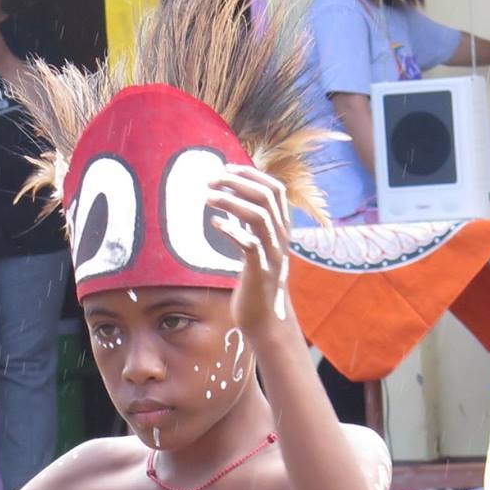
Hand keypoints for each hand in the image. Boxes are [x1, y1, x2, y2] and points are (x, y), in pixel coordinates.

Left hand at [206, 165, 295, 338]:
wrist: (266, 321)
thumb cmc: (257, 284)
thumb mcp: (258, 248)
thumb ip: (251, 226)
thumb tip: (233, 201)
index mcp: (282, 230)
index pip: (276, 190)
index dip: (252, 174)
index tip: (227, 168)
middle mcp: (281, 238)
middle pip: (266, 197)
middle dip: (238, 183)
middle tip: (211, 180)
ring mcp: (272, 254)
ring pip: (259, 216)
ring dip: (231, 202)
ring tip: (208, 198)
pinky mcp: (259, 271)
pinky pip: (249, 243)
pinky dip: (231, 229)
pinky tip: (214, 224)